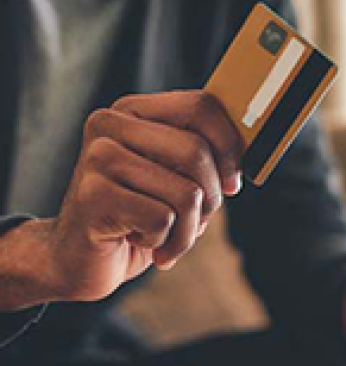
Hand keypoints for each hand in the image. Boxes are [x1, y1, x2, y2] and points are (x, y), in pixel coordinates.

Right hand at [46, 90, 242, 301]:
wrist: (79, 259)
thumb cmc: (138, 216)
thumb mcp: (175, 180)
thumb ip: (204, 160)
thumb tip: (246, 156)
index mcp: (134, 111)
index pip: (202, 106)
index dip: (230, 147)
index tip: (232, 182)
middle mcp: (110, 125)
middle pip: (197, 152)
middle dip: (211, 198)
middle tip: (195, 220)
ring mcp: (97, 158)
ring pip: (187, 193)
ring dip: (189, 230)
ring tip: (166, 237)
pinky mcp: (92, 196)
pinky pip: (163, 220)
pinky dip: (165, 242)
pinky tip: (140, 242)